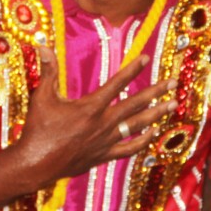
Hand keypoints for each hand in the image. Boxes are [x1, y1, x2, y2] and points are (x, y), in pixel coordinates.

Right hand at [11, 47, 175, 192]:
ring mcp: (106, 141)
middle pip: (136, 104)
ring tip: (173, 105)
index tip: (147, 58)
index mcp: (91, 107)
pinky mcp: (103, 156)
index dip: (133, 69)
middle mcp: (103, 123)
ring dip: (156, 114)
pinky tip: (153, 133)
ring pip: (137, 125)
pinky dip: (142, 141)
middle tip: (175, 82)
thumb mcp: (42, 97)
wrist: (36, 164)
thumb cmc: (38, 130)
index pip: (117, 83)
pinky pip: (129, 148)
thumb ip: (49, 71)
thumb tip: (44, 46)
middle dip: (157, 91)